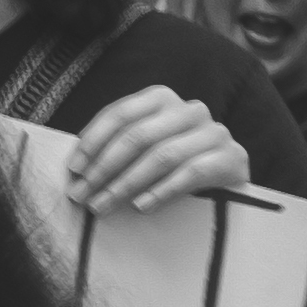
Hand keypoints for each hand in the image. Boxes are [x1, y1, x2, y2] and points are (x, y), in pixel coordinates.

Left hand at [66, 88, 256, 218]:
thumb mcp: (144, 151)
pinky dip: (162, 191)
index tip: (74, 171)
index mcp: (162, 99)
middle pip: (139, 136)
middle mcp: (189, 109)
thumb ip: (116, 151)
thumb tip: (76, 172)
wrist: (229, 183)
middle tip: (84, 197)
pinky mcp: (232, 158)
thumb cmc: (175, 167)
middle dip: (105, 169)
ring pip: (162, 155)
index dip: (93, 142)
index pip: (120, 114)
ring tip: (105, 206)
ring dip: (127, 184)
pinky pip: (192, 173)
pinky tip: (142, 207)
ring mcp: (214, 132)